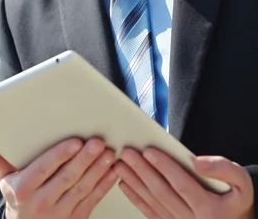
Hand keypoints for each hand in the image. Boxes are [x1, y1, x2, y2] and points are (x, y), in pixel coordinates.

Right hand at [0, 137, 116, 217]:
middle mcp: (42, 203)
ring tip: (108, 153)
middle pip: (67, 178)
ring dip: (98, 170)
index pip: (43, 170)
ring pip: (83, 189)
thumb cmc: (17, 197)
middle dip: (85, 159)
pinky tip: (112, 171)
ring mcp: (61, 214)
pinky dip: (104, 185)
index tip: (74, 142)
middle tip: (97, 142)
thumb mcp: (3, 178)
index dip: (60, 156)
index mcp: (23, 190)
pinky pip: (93, 200)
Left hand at [114, 147, 253, 218]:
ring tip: (120, 165)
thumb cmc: (236, 200)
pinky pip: (151, 213)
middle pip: (162, 192)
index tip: (149, 150)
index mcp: (209, 210)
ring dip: (134, 183)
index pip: (182, 184)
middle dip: (142, 170)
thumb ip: (224, 169)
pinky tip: (125, 185)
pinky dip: (136, 199)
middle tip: (127, 153)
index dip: (164, 166)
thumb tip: (197, 162)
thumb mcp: (242, 183)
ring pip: (153, 202)